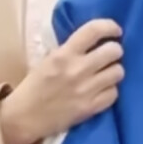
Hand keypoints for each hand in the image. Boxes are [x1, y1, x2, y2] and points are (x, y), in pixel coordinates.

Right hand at [0, 19, 123, 143]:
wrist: (24, 117)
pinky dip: (110, 90)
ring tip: (106, 73)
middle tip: (109, 55)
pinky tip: (102, 90)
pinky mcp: (90, 108)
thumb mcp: (49, 59)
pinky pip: (114, 93)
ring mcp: (85, 90)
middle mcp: (77, 69)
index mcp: (64, 54)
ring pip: (118, 72)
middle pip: (114, 51)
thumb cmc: (35, 85)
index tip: (116, 30)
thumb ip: (71, 49)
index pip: (94, 30)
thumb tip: (95, 40)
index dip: (109, 26)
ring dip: (114, 71)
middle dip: (115, 50)